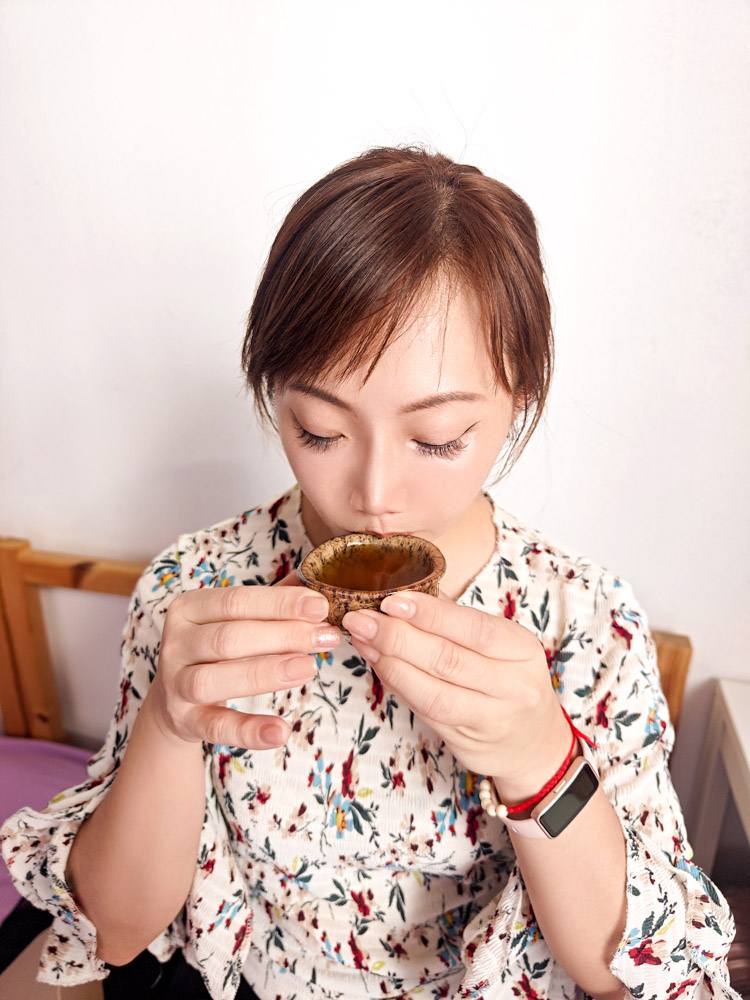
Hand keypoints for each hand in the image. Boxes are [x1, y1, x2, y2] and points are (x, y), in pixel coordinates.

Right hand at [148, 573, 339, 749]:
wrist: (174, 701)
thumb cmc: (216, 651)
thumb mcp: (234, 621)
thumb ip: (271, 603)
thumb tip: (320, 584)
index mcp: (189, 608)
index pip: (236, 601)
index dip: (280, 603)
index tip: (320, 607)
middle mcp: (176, 644)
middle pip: (229, 638)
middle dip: (283, 636)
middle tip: (326, 638)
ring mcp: (176, 685)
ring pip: (215, 679)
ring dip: (265, 673)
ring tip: (309, 668)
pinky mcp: (185, 721)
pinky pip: (217, 727)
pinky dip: (249, 731)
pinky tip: (282, 731)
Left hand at [342, 593, 569, 801]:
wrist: (535, 742)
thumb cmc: (508, 680)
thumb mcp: (500, 646)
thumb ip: (457, 621)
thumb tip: (406, 590)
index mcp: (521, 648)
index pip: (474, 628)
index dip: (430, 614)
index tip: (392, 600)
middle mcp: (512, 685)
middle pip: (447, 659)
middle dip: (397, 636)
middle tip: (360, 618)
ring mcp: (491, 717)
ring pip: (432, 690)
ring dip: (390, 662)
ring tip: (362, 640)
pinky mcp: (467, 740)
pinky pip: (426, 710)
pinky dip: (398, 685)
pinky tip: (378, 665)